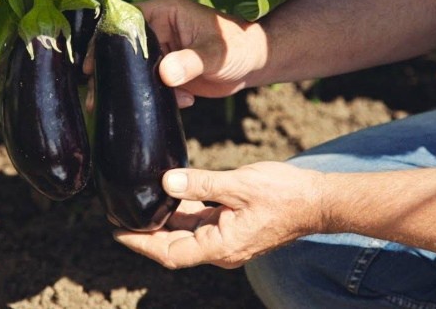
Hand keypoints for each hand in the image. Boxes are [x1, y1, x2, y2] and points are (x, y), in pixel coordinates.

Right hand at [84, 0, 266, 107]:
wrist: (254, 63)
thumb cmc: (238, 47)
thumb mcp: (215, 54)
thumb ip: (190, 62)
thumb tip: (164, 74)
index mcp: (164, 11)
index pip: (124, 21)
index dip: (104, 42)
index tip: (92, 66)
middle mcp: (157, 26)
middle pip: (121, 47)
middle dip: (111, 72)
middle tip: (96, 96)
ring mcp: (161, 48)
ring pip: (132, 68)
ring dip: (133, 88)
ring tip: (122, 108)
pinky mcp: (166, 68)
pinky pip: (149, 82)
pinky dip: (157, 96)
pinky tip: (181, 102)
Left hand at [113, 162, 325, 268]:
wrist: (318, 200)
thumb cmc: (285, 194)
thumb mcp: (239, 185)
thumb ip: (201, 183)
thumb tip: (166, 182)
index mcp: (221, 246)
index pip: (170, 253)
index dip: (140, 243)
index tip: (117, 230)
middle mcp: (221, 249)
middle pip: (174, 244)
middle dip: (146, 230)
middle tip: (120, 213)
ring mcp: (227, 238)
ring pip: (186, 232)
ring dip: (164, 219)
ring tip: (139, 201)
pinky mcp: (232, 226)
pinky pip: (201, 221)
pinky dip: (183, 210)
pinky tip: (170, 192)